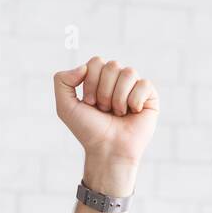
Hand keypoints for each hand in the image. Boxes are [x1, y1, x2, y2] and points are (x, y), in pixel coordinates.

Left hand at [54, 57, 159, 194]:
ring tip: (117, 114)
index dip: (91, 83)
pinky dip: (134, 101)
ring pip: (128, 72)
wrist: (107, 150)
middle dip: (104, 92)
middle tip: (104, 110)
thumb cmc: (88, 130)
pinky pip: (144, 83)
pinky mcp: (150, 96)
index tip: (90, 103)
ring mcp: (134, 87)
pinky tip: (132, 113)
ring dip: (118, 98)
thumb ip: (61, 81)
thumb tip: (83, 66)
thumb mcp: (65, 107)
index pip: (96, 62)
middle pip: (112, 66)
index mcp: (99, 79)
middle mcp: (117, 80)